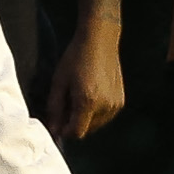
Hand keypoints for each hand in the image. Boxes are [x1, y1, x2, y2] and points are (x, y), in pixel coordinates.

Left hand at [42, 20, 126, 139]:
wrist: (99, 41)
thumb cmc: (75, 58)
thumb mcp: (59, 82)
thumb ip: (55, 108)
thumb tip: (53, 129)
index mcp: (88, 102)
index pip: (77, 132)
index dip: (64, 132)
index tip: (56, 123)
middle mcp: (105, 106)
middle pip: (87, 130)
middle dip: (74, 124)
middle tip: (65, 107)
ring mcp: (115, 105)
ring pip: (96, 125)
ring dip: (85, 119)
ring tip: (76, 98)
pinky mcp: (121, 101)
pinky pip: (105, 116)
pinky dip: (95, 113)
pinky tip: (89, 95)